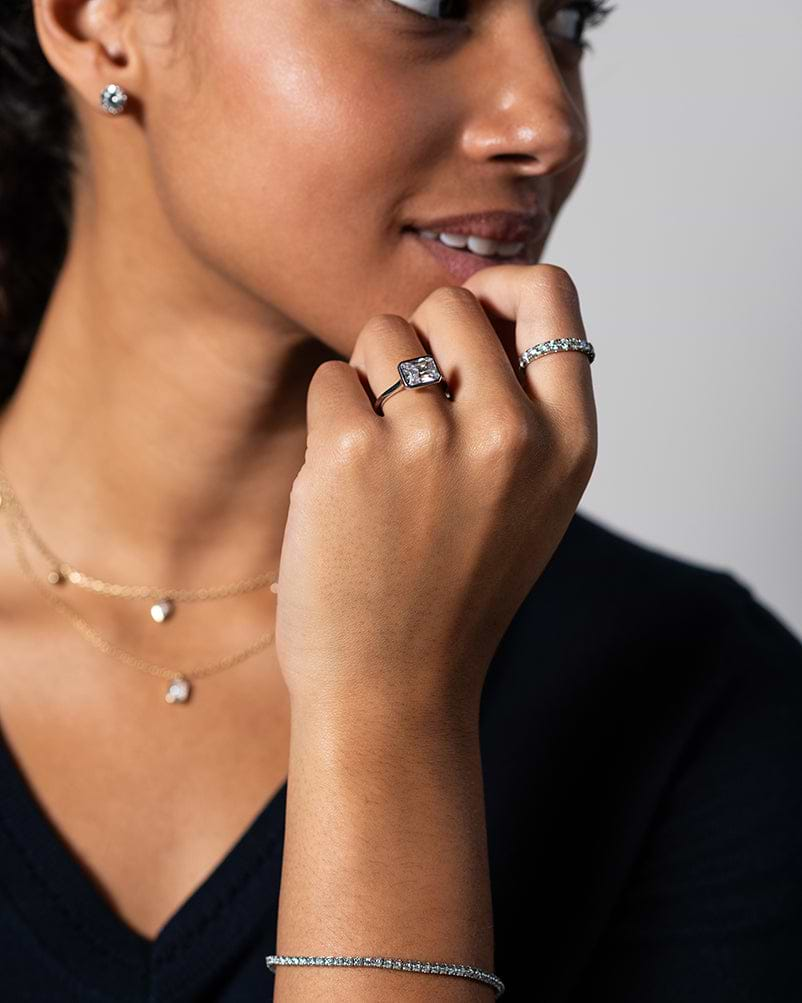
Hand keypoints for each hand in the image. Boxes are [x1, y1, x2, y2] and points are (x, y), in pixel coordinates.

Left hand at [274, 264, 596, 720]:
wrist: (394, 689)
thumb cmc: (455, 590)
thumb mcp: (531, 500)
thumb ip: (525, 407)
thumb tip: (476, 308)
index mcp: (568, 441)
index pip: (552, 294)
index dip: (502, 287)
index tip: (472, 316)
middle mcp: (512, 432)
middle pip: (450, 304)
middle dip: (420, 342)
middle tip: (411, 416)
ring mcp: (432, 440)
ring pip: (383, 333)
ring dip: (371, 380)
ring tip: (380, 457)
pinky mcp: (353, 453)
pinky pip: (331, 378)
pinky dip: (330, 418)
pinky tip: (345, 483)